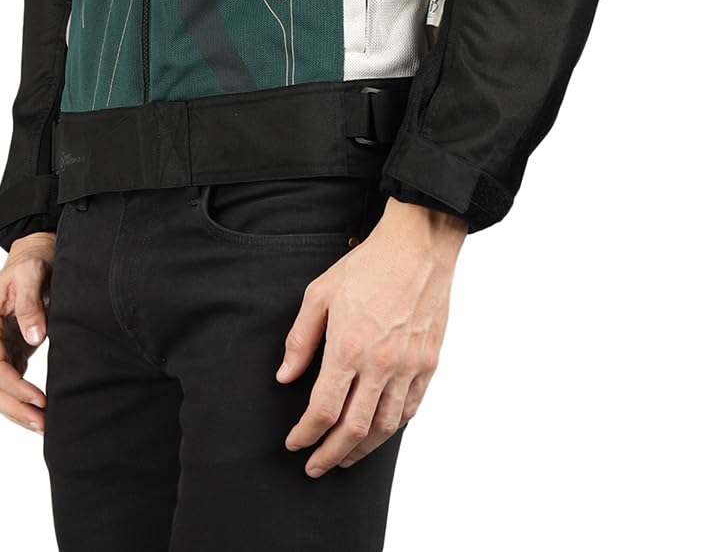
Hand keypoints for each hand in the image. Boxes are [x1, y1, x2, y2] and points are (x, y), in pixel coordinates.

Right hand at [0, 231, 56, 433]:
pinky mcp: (3, 352)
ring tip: (42, 426)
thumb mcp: (32, 274)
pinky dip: (19, 400)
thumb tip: (34, 337)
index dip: (14, 386)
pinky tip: (37, 412)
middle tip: (42, 425)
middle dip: (15, 408)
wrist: (33, 256)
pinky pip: (6, 383)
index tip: (39, 399)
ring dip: (16, 410)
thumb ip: (30, 304)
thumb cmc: (32, 262)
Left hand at [277, 196, 464, 474]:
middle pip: (354, 430)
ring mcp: (408, 368)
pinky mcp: (428, 364)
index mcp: (348, 348)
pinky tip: (378, 433)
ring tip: (344, 458)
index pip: (323, 410)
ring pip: (385, 428)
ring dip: (361, 451)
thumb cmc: (368, 266)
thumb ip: (300, 340)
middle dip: (330, 455)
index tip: (294, 443)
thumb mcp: (319, 294)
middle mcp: (380, 365)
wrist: (418, 248)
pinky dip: (391, 430)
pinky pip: (410, 410)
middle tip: (314, 467)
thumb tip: (285, 377)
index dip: (306, 434)